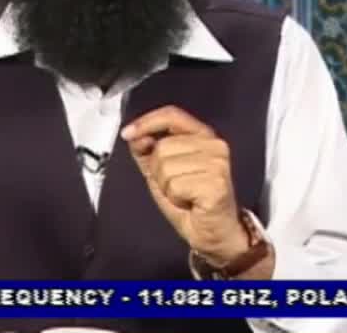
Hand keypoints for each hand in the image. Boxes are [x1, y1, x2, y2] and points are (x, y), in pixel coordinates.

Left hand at [120, 105, 249, 267]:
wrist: (213, 232)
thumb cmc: (192, 203)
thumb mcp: (162, 172)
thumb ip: (148, 150)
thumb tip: (135, 136)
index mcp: (202, 136)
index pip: (171, 115)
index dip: (146, 122)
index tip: (129, 133)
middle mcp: (213, 145)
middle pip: (162, 146)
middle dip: (158, 171)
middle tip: (176, 186)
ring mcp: (217, 163)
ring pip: (165, 167)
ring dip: (166, 187)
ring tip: (183, 194)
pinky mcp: (216, 183)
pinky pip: (174, 186)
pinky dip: (175, 199)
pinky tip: (190, 202)